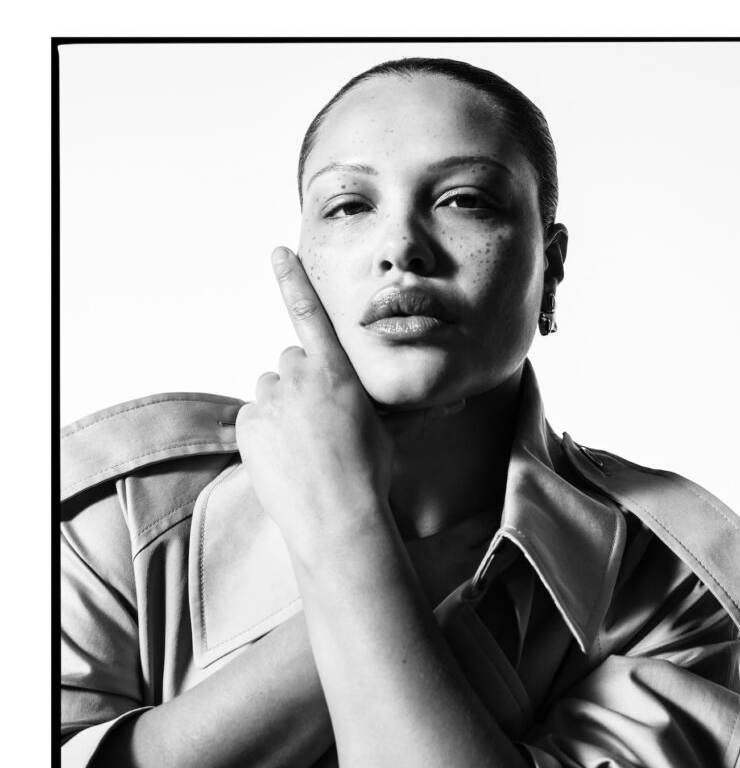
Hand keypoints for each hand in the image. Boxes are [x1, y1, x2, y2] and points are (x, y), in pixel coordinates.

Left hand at [236, 248, 392, 554]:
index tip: (279, 251)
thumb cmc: (370, 473)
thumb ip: (414, 410)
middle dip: (302, 386)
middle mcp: (299, 375)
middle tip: (320, 426)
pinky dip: (265, 434)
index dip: (293, 278)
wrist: (335, 516)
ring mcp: (269, 399)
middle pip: (293, 364)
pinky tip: (286, 459)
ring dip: (283, 410)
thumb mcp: (391, 434)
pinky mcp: (248, 424)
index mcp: (335, 370)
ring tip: (305, 448)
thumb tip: (463, 402)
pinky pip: (254, 418)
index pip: (309, 311)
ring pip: (272, 393)